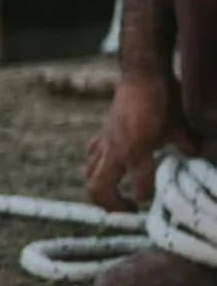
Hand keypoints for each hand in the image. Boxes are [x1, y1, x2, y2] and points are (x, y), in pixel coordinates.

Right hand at [85, 70, 194, 210]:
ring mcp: (107, 142)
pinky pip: (93, 154)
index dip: (148, 197)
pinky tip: (108, 165)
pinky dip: (96, 164)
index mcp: (138, 153)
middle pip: (99, 188)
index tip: (154, 200)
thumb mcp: (180, 126)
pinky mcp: (103, 133)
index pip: (140, 188)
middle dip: (111, 206)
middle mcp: (117, 152)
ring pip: (90, 174)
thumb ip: (186, 145)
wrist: (142, 75)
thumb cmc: (163, 99)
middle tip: (127, 210)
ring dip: (100, 188)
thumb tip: (195, 156)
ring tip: (114, 195)